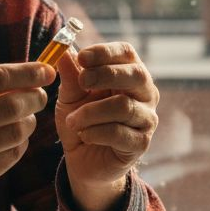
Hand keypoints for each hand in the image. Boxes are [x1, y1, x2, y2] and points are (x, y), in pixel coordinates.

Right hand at [0, 62, 53, 210]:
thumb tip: (35, 74)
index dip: (29, 73)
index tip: (47, 71)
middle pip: (12, 106)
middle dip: (35, 99)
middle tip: (40, 97)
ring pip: (16, 133)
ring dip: (29, 123)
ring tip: (24, 119)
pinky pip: (11, 156)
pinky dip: (19, 144)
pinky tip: (12, 140)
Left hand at [55, 42, 159, 210]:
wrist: (82, 159)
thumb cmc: (81, 120)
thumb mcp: (70, 96)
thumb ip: (69, 75)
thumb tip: (63, 51)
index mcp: (129, 75)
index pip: (127, 53)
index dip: (105, 52)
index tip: (81, 57)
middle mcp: (145, 94)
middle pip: (136, 75)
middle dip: (106, 75)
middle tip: (81, 82)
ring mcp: (146, 119)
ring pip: (124, 106)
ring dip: (92, 112)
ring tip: (72, 120)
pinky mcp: (141, 143)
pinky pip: (120, 133)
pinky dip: (96, 132)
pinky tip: (84, 135)